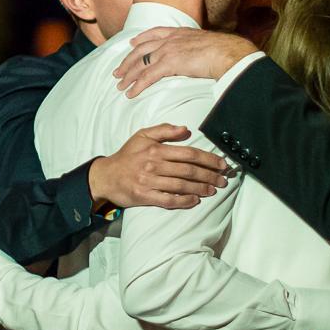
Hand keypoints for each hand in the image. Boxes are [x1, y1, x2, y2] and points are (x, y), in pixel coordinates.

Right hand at [88, 124, 229, 210]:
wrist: (106, 176)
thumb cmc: (127, 155)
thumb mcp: (142, 136)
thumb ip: (164, 130)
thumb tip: (186, 128)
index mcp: (155, 148)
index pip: (188, 153)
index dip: (208, 159)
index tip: (221, 164)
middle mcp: (153, 164)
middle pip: (188, 170)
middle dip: (209, 175)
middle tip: (223, 179)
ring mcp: (149, 181)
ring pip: (181, 185)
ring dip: (201, 188)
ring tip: (213, 189)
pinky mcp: (144, 196)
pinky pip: (168, 200)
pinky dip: (184, 201)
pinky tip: (195, 200)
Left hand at [113, 28, 256, 98]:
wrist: (228, 53)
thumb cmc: (224, 51)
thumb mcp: (207, 44)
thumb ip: (198, 49)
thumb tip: (202, 56)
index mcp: (179, 32)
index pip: (154, 33)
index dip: (141, 38)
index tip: (132, 43)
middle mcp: (170, 39)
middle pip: (141, 49)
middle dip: (127, 61)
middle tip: (117, 71)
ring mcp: (168, 50)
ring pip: (140, 63)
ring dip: (128, 75)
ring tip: (120, 85)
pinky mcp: (169, 63)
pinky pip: (147, 76)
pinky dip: (137, 86)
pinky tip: (130, 93)